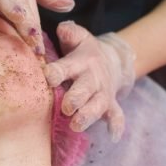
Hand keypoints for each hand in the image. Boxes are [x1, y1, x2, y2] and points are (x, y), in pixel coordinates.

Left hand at [44, 21, 135, 141]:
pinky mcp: (111, 104)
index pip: (66, 67)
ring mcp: (102, 93)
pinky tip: (113, 137)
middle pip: (84, 90)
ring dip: (87, 116)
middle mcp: (92, 79)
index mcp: (80, 62)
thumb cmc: (82, 52)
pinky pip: (116, 116)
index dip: (57, 72)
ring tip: (76, 125)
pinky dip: (116, 126)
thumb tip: (61, 28)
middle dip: (75, 98)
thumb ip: (69, 33)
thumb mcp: (78, 37)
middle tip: (66, 107)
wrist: (112, 60)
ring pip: (97, 106)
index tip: (48, 77)